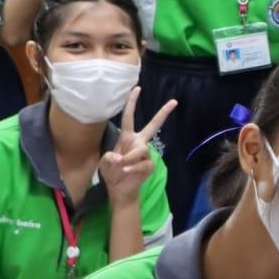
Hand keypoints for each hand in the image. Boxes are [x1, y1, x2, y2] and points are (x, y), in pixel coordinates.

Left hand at [101, 88, 173, 205]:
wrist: (120, 190)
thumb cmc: (112, 173)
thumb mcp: (105, 163)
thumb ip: (109, 157)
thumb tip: (119, 157)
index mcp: (127, 137)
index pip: (129, 117)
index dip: (132, 103)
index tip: (137, 88)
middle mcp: (138, 142)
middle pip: (153, 126)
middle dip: (163, 114)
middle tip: (174, 102)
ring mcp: (145, 154)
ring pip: (141, 149)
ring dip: (129, 158)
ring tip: (121, 167)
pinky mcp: (150, 165)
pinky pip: (143, 163)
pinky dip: (132, 168)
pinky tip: (126, 172)